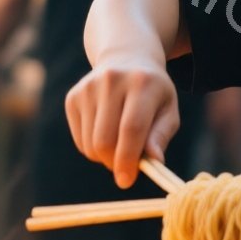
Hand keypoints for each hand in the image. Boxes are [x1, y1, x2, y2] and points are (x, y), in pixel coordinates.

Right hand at [65, 50, 178, 187]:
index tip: (127, 181)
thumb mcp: (168, 110)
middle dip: (114, 163)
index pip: (131, 128)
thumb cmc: (152, 92)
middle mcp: (111, 81)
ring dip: (105, 157)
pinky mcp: (73, 97)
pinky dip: (93, 149)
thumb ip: (161, 135)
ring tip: (120, 146)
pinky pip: (80, 140)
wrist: (125, 58)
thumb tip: (153, 161)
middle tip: (126, 168)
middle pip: (105, 140)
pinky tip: (106, 133)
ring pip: (90, 144)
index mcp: (142, 83)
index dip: (128, 158)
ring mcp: (88, 88)